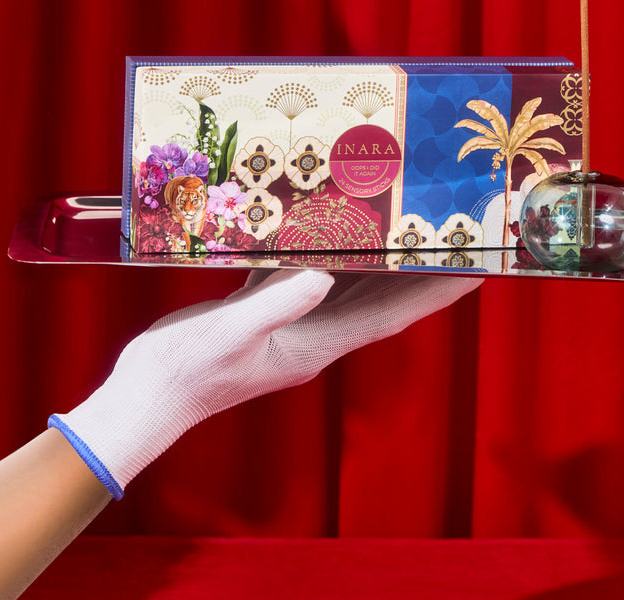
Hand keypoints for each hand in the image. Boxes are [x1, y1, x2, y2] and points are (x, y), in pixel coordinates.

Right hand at [49, 269, 481, 498]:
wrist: (149, 393)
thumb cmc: (187, 371)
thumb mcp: (231, 333)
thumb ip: (278, 303)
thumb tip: (323, 274)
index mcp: (317, 343)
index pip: (391, 316)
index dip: (434, 294)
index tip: (473, 270)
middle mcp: (314, 333)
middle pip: (381, 299)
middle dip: (419, 273)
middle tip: (451, 238)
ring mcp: (291, 323)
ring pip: (348, 286)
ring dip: (379, 261)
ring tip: (404, 229)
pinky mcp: (265, 310)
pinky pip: (306, 277)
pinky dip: (324, 256)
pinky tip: (327, 231)